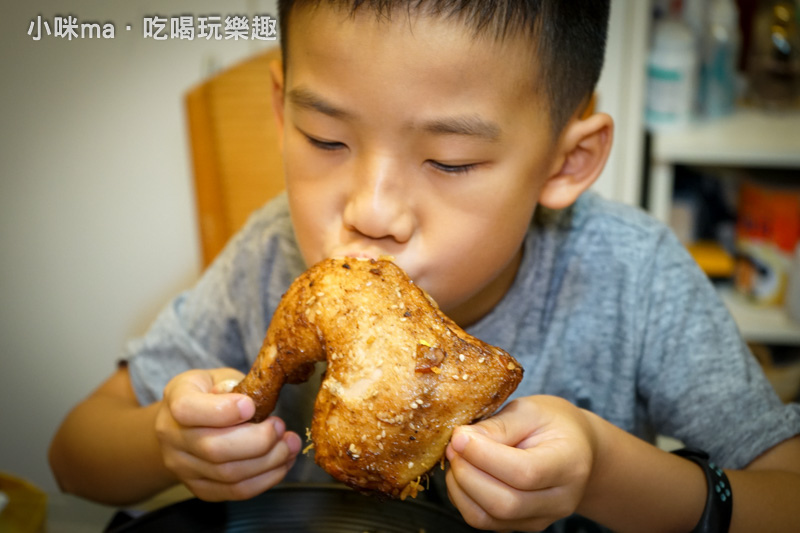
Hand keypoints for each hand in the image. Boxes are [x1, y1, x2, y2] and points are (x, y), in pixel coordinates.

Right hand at [155, 368, 301, 500]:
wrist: (182, 425)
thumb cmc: (207, 395)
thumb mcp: (217, 377)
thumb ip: (234, 385)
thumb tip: (256, 399)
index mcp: (176, 400)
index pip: (188, 410)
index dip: (223, 411)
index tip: (251, 406)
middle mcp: (173, 437)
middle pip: (214, 449)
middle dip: (258, 440)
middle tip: (280, 427)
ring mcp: (183, 467)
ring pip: (229, 474)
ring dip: (269, 461)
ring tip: (289, 445)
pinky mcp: (200, 488)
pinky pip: (235, 491)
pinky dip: (266, 479)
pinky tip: (282, 462)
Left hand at [445, 395, 597, 531]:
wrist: (576, 448)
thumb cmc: (552, 424)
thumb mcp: (530, 411)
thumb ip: (498, 426)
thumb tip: (460, 440)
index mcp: (569, 465)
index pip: (525, 472)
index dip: (484, 456)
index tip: (458, 436)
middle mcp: (559, 500)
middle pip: (505, 503)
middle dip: (467, 474)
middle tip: (452, 445)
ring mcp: (540, 519)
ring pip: (488, 517)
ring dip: (460, 488)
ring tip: (456, 457)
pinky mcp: (521, 525)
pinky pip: (483, 520)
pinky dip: (463, 498)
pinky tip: (463, 472)